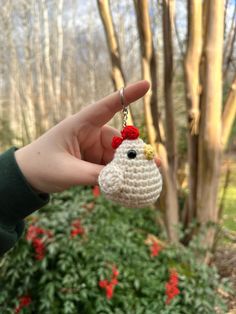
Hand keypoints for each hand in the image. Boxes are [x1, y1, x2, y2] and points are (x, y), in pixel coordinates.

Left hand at [15, 80, 160, 193]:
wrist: (28, 177)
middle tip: (153, 164)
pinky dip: (118, 174)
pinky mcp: (92, 159)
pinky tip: (127, 184)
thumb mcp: (68, 172)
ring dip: (127, 167)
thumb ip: (94, 175)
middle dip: (134, 152)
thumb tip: (123, 179)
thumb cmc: (41, 166)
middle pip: (119, 139)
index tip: (147, 84)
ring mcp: (92, 147)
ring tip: (141, 180)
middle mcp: (89, 133)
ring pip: (117, 155)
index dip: (127, 95)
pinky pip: (110, 165)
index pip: (106, 106)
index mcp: (80, 125)